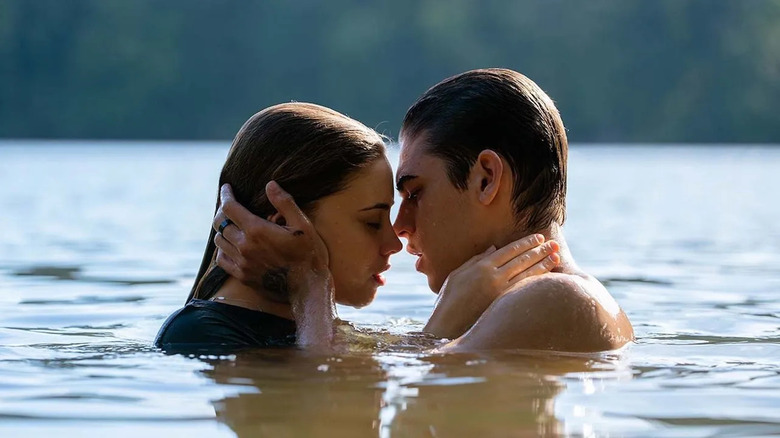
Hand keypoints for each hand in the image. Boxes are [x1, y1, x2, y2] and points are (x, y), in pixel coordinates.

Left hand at [213, 182, 329, 293]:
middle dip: (223, 210)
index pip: (229, 207)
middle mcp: (244, 246)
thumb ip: (284, 203)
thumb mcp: (303, 225)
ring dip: (222, 229)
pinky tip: (232, 245)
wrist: (308, 288)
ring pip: (219, 240)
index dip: (225, 194)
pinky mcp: (243, 276)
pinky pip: (221, 260)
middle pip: (220, 223)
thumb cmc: (309, 254)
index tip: (226, 188)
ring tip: (231, 224)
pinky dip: (223, 249)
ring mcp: (242, 263)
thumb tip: (270, 184)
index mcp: (257, 230)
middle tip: (230, 205)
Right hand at [423, 234, 559, 338]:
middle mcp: (494, 278)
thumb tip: (494, 249)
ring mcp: (501, 293)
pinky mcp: (505, 307)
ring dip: (544, 264)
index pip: (510, 250)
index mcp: (482, 267)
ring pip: (528, 274)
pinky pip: (526, 290)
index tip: (538, 238)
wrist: (446, 326)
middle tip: (553, 244)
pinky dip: (538, 281)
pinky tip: (547, 276)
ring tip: (555, 257)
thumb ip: (476, 260)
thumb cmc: (448, 300)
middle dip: (540, 250)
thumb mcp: (457, 274)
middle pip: (522, 260)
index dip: (526, 243)